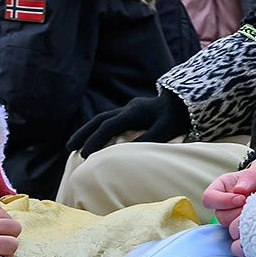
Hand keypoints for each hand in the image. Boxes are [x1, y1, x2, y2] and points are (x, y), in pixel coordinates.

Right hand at [67, 92, 192, 155]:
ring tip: (76, 144)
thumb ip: (147, 140)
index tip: (84, 155)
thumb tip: (127, 153)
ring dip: (88, 130)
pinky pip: (110, 119)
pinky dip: (99, 129)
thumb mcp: (165, 131)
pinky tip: (95, 139)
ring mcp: (129, 108)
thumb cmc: (176, 118)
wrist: (186, 101)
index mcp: (134, 112)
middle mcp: (128, 108)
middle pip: (99, 119)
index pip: (108, 126)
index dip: (95, 140)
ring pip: (102, 118)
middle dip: (83, 133)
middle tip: (69, 148)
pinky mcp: (132, 111)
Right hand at [203, 156, 255, 229]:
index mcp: (222, 187)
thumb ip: (250, 176)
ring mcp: (235, 217)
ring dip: (245, 221)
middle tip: (255, 206)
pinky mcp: (245, 227)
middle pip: (220, 216)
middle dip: (237, 213)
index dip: (222, 201)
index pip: (208, 198)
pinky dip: (251, 230)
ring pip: (231, 227)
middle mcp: (225, 204)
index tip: (242, 199)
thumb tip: (238, 190)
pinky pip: (242, 235)